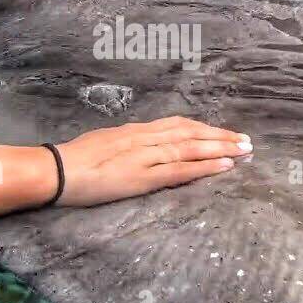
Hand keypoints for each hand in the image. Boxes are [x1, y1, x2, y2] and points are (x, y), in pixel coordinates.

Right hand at [54, 116, 250, 207]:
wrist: (56, 170)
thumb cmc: (73, 160)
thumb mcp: (104, 144)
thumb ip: (126, 145)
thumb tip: (140, 147)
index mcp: (135, 131)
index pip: (177, 126)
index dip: (203, 128)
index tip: (223, 132)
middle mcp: (144, 139)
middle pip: (190, 134)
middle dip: (220, 136)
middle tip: (247, 140)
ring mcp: (145, 157)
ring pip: (190, 149)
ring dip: (221, 149)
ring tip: (245, 151)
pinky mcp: (142, 177)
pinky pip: (180, 170)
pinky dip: (205, 167)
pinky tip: (225, 166)